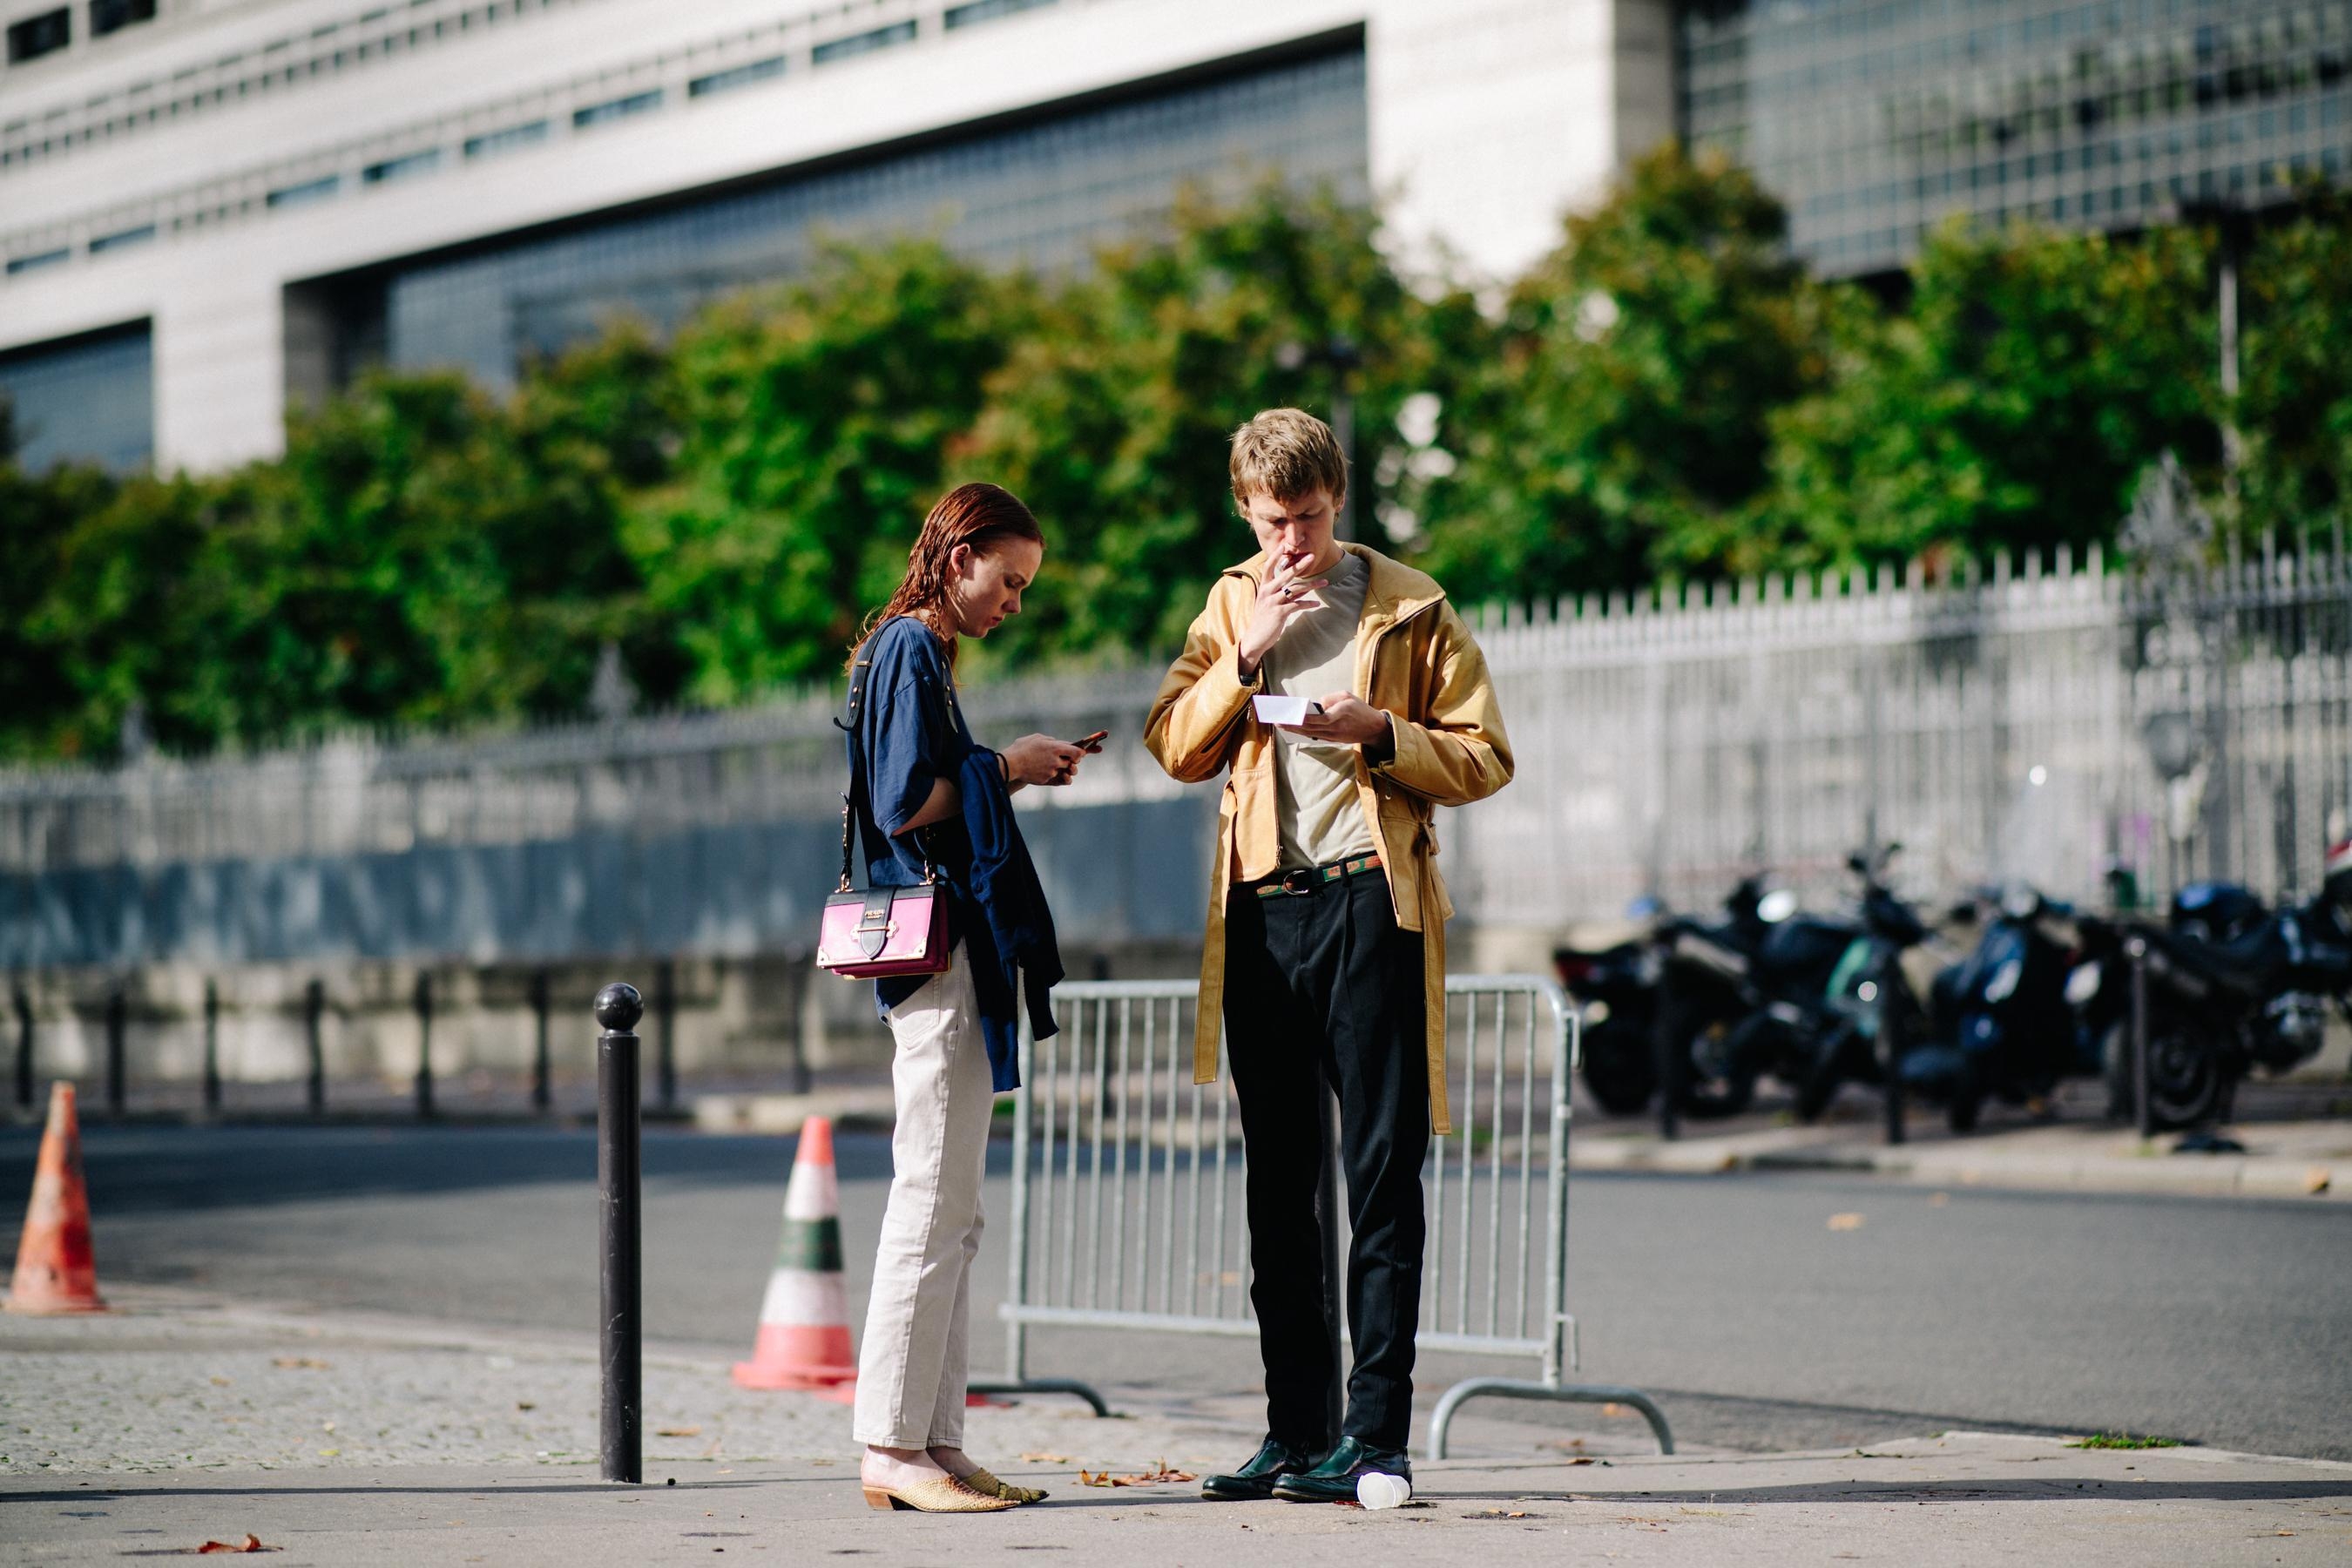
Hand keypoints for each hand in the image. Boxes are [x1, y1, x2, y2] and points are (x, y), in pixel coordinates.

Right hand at [1001, 733, 1084, 786]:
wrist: (1010, 764)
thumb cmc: (1022, 748)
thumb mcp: (1037, 738)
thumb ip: (1051, 741)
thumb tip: (1058, 743)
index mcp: (1056, 748)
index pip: (1077, 753)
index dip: (1079, 754)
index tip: (1077, 754)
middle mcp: (1056, 761)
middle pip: (1071, 763)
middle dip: (1067, 762)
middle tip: (1061, 759)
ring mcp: (1051, 772)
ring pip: (1062, 771)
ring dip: (1059, 768)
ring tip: (1048, 764)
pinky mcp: (1046, 780)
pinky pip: (1053, 778)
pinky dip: (1049, 774)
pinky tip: (1040, 769)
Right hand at [1235, 550, 1329, 676]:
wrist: (1255, 638)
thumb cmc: (1264, 620)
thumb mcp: (1271, 604)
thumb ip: (1284, 594)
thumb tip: (1301, 588)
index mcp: (1263, 587)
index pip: (1268, 566)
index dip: (1276, 555)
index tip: (1284, 545)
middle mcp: (1267, 592)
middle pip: (1285, 574)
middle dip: (1300, 565)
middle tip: (1312, 556)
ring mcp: (1273, 602)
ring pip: (1295, 589)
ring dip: (1312, 585)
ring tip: (1325, 582)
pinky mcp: (1279, 613)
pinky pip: (1297, 605)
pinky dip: (1308, 604)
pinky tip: (1316, 604)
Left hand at [1281, 693, 1390, 747]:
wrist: (1374, 728)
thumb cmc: (1359, 709)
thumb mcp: (1348, 695)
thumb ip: (1331, 698)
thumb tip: (1316, 704)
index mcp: (1342, 713)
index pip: (1322, 718)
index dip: (1307, 718)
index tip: (1293, 714)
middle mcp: (1337, 726)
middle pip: (1311, 727)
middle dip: (1293, 724)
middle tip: (1278, 720)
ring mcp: (1334, 735)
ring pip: (1311, 733)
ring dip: (1294, 729)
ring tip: (1280, 724)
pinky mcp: (1333, 739)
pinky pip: (1315, 736)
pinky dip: (1303, 733)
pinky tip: (1292, 729)